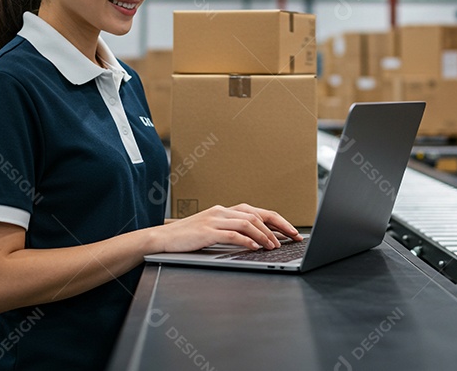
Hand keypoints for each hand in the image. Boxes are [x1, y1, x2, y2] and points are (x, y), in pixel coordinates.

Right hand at [153, 203, 303, 253]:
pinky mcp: (208, 231)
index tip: (293, 232)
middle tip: (292, 238)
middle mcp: (223, 211)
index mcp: (226, 210)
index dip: (278, 221)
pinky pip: (233, 234)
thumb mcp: (214, 230)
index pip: (259, 212)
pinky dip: (247, 241)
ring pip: (248, 223)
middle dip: (279, 227)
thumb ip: (233, 231)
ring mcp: (215, 219)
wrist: (163, 238)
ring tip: (274, 246)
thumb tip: (258, 241)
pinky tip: (256, 248)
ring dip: (265, 236)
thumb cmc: (189, 237)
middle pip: (258, 214)